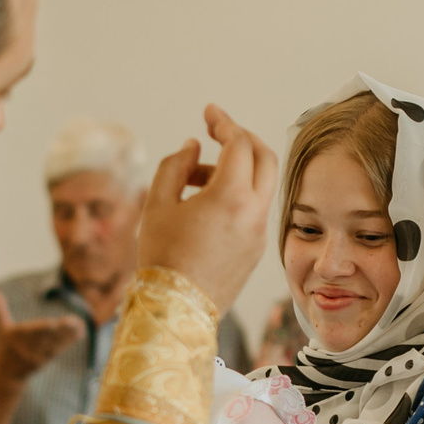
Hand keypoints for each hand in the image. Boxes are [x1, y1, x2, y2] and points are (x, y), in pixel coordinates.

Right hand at [0, 291, 82, 380]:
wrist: (6, 373)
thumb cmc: (4, 346)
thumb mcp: (0, 328)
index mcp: (18, 337)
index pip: (32, 332)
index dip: (43, 328)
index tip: (52, 323)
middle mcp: (29, 347)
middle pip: (47, 337)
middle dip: (61, 330)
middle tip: (73, 321)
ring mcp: (38, 354)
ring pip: (56, 343)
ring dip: (69, 335)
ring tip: (80, 324)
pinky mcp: (46, 359)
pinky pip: (59, 349)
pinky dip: (70, 341)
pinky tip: (80, 332)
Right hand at [133, 106, 277, 311]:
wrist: (176, 310)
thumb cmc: (162, 258)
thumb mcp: (158, 204)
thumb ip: (175, 166)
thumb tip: (194, 147)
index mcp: (231, 197)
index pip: (238, 144)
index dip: (223, 122)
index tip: (209, 113)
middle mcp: (254, 212)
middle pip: (265, 157)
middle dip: (242, 138)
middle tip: (217, 132)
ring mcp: (260, 232)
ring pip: (262, 184)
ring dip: (238, 168)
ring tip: (195, 176)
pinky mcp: (257, 249)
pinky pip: (256, 208)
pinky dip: (239, 193)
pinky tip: (206, 203)